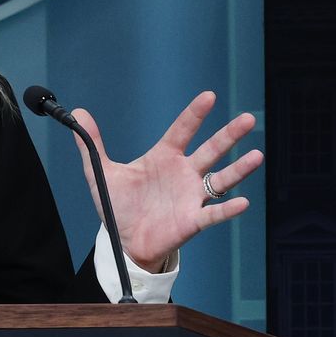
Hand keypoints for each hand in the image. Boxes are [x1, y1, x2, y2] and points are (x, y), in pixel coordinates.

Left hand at [71, 91, 263, 272]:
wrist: (123, 240)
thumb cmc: (118, 205)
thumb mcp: (101, 173)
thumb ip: (91, 144)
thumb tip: (78, 113)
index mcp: (163, 158)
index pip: (182, 131)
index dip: (194, 114)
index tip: (209, 96)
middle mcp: (183, 174)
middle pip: (211, 150)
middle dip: (229, 135)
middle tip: (247, 118)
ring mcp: (191, 196)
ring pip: (220, 179)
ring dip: (239, 169)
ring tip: (256, 155)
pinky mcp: (192, 220)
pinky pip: (214, 214)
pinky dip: (227, 209)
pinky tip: (242, 202)